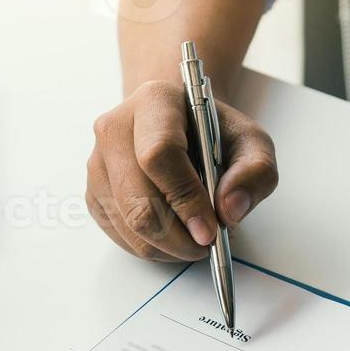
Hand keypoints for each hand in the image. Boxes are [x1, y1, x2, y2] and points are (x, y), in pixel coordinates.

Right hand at [86, 81, 277, 261]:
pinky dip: (153, 248)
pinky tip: (175, 235)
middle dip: (178, 237)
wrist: (179, 127)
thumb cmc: (212, 133)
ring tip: (196, 239)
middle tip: (207, 244)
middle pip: (138, 200)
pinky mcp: (94, 194)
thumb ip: (255, 172)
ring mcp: (98, 164)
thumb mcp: (251, 142)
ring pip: (129, 226)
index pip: (159, 155)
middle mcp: (115, 129)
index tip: (210, 229)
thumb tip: (229, 210)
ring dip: (168, 247)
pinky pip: (121, 236)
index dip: (185, 199)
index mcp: (154, 102)